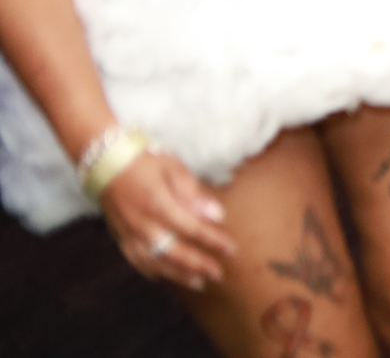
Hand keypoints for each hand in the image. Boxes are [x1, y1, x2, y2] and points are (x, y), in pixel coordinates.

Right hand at [100, 150, 234, 289]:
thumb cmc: (144, 160)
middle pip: (174, 251)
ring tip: (198, 282)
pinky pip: (136, 260)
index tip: (231, 249)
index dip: (212, 241)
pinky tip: (165, 276)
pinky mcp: (119, 236)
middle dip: (198, 264)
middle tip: (218, 273)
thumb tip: (216, 216)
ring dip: (177, 274)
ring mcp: (128, 233)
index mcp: (158, 204)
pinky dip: (151, 270)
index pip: (192, 228)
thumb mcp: (174, 168)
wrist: (105, 161)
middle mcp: (142, 224)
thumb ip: (194, 194)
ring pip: (154, 261)